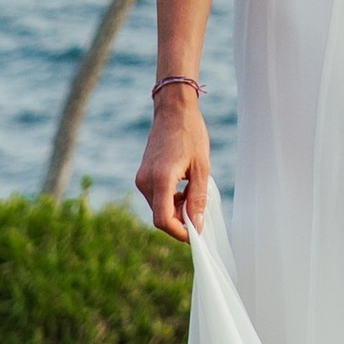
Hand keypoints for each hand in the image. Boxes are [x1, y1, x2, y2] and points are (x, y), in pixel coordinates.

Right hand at [136, 87, 210, 239]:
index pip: (163, 220)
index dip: (180, 232)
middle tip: (200, 206)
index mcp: (160, 178)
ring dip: (176, 209)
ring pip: (158, 208)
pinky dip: (170, 199)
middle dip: (181, 220)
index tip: (196, 233)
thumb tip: (197, 226)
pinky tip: (184, 186)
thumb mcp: (202, 167)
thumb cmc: (190, 134)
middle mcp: (145, 181)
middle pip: (161, 217)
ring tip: (193, 190)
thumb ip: (198, 198)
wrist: (173, 110)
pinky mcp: (142, 175)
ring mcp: (141, 178)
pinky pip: (156, 197)